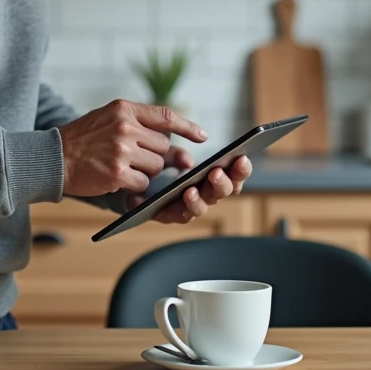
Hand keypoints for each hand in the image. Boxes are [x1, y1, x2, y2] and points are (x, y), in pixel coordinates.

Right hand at [59, 100, 207, 196]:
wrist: (53, 157)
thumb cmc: (84, 139)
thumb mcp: (110, 120)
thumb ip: (143, 129)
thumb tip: (183, 155)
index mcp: (124, 109)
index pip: (166, 115)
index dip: (187, 127)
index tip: (202, 136)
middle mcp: (125, 127)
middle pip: (163, 146)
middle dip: (154, 156)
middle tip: (133, 157)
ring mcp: (121, 150)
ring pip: (156, 166)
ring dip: (144, 172)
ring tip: (120, 165)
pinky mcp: (117, 173)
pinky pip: (143, 183)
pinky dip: (134, 186)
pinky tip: (116, 178)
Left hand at [126, 149, 253, 224]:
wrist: (128, 181)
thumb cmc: (155, 163)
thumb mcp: (166, 154)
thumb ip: (177, 155)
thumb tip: (188, 161)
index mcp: (211, 174)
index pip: (233, 173)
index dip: (241, 169)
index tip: (242, 158)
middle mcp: (204, 192)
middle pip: (223, 191)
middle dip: (223, 182)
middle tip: (216, 171)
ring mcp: (190, 205)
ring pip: (204, 205)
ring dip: (201, 197)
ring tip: (194, 188)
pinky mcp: (172, 215)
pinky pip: (183, 215)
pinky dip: (185, 207)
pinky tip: (186, 194)